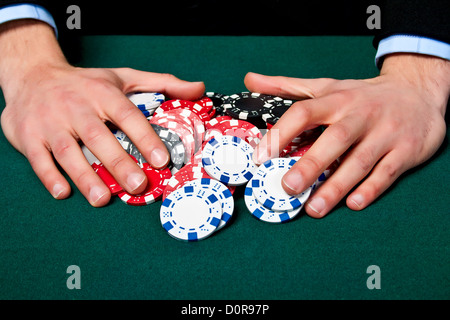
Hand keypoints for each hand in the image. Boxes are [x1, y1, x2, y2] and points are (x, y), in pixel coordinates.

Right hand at [0, 20, 204, 205]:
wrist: (33, 75)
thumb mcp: (124, 78)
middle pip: (98, 137)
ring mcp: (50, 122)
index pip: (127, 115)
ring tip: (102, 199)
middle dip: (118, 163)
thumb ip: (162, 83)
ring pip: (68, 151)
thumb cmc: (86, 82)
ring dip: (85, 176)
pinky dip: (49, 176)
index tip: (161, 160)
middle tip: (138, 186)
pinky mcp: (29, 135)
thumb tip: (199, 89)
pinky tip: (63, 192)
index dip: (144, 137)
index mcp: (102, 93)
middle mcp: (76, 106)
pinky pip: (39, 158)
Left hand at [246, 53, 449, 217]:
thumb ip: (287, 86)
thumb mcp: (327, 85)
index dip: (282, 132)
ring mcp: (386, 133)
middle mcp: (361, 115)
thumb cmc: (363, 95)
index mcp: (337, 100)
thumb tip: (249, 80)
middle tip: (288, 187)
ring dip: (336, 187)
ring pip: (359, 161)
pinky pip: (387, 173)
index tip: (261, 156)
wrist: (418, 92)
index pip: (305, 112)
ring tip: (314, 209)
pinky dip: (370, 189)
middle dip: (311, 164)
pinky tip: (352, 204)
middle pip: (335, 139)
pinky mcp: (406, 150)